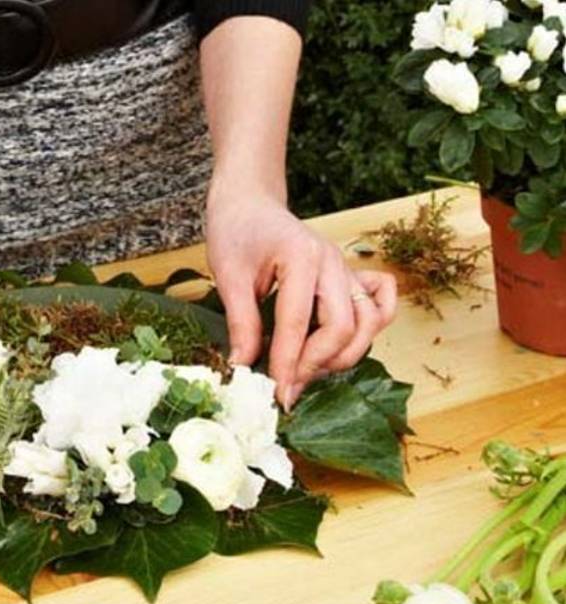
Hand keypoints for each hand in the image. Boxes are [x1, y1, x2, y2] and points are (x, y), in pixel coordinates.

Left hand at [206, 184, 396, 408]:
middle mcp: (333, 262)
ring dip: (342, 355)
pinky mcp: (351, 276)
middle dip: (316, 365)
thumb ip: (241, 323)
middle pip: (344, 327)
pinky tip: (341, 343)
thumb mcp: (228, 275)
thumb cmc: (236, 232)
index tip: (276, 395)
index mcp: (301, 256)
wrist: (250, 203)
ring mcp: (346, 268)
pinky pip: (381, 304)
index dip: (287, 364)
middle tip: (287, 387)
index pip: (298, 323)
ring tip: (307, 370)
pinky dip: (371, 328)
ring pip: (369, 323)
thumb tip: (244, 369)